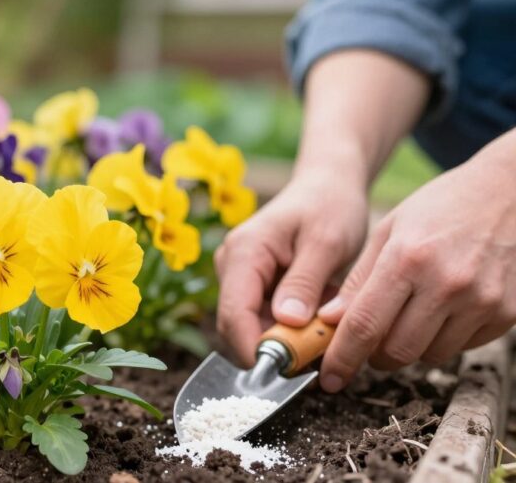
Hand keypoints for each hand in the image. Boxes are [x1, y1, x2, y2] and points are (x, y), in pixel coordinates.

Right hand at [215, 170, 368, 365]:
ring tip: (324, 335)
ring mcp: (238, 275)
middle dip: (272, 350)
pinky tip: (318, 323)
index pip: (235, 313)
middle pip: (238, 325)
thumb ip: (304, 282)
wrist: (328, 186)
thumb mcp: (327, 243)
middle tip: (317, 363)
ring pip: (251, 325)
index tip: (287, 375)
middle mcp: (232, 264)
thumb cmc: (330, 206)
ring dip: (285, 340)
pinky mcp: (251, 283)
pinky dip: (289, 329)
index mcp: (245, 252)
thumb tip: (285, 323)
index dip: (254, 349)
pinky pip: (263, 317)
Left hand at [318, 142, 515, 391]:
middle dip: (374, 356)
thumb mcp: (389, 230)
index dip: (342, 358)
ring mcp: (481, 301)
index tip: (329, 378)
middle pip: (397, 351)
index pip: (365, 325)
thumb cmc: (441, 207)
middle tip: (369, 343)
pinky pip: (463, 347)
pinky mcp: (506, 313)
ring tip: (409, 316)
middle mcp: (447, 283)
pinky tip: (443, 309)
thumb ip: (358, 280)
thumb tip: (329, 321)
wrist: (509, 192)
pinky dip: (444, 339)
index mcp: (408, 259)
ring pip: (430, 355)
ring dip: (410, 347)